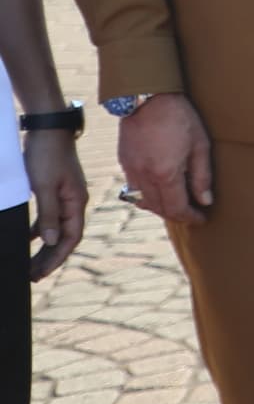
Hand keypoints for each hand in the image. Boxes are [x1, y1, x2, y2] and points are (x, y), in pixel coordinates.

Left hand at [22, 131, 83, 279]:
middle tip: (33, 276)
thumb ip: (47, 215)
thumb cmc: (46, 155)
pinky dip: (38, 230)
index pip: (71, 238)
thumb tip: (49, 241)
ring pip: (56, 228)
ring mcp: (65, 195)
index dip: (57, 257)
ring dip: (44, 246)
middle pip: (65, 237)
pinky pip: (49, 217)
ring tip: (30, 263)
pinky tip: (26, 237)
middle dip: (49, 257)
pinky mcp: (55, 189)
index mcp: (76, 202)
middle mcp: (75, 201)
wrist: (47, 127)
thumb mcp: (44, 186)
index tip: (41, 273)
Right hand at [116, 94, 213, 225]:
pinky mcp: (123, 162)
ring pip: (144, 202)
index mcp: (165, 174)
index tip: (202, 218)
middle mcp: (144, 177)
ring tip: (178, 205)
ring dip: (161, 208)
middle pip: (159, 208)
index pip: (177, 208)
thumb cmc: (179, 118)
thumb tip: (205, 200)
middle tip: (193, 214)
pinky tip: (159, 192)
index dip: (191, 217)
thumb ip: (202, 176)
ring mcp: (130, 170)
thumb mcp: (200, 146)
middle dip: (177, 215)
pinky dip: (146, 197)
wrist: (148, 98)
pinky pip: (133, 189)